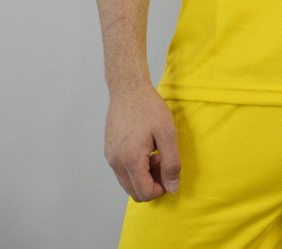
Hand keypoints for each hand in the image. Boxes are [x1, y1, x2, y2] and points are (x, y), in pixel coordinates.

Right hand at [104, 82, 181, 201]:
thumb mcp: (167, 133)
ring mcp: (110, 157)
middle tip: (164, 162)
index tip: (170, 172)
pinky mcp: (108, 150)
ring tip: (156, 154)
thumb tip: (173, 188)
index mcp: (131, 160)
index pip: (145, 193)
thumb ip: (171, 163)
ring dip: (144, 176)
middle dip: (153, 184)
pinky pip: (122, 171)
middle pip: (134, 192)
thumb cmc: (149, 108)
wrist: (129, 89)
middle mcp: (116, 162)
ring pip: (127, 183)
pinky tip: (146, 149)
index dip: (161, 189)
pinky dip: (135, 168)